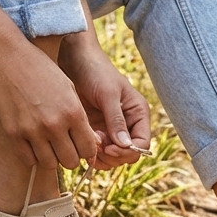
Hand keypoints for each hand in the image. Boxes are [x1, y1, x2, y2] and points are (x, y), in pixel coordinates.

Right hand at [0, 35, 99, 171]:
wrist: (5, 56)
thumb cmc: (40, 68)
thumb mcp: (67, 87)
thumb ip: (79, 116)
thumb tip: (90, 143)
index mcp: (72, 111)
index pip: (89, 149)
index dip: (88, 150)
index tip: (82, 145)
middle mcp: (54, 124)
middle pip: (71, 161)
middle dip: (71, 156)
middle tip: (66, 146)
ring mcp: (32, 131)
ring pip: (50, 164)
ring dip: (52, 157)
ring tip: (49, 144)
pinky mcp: (13, 133)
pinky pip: (28, 160)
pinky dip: (33, 155)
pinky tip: (33, 142)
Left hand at [58, 35, 151, 168]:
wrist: (74, 59)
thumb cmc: (95, 71)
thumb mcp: (108, 94)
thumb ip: (116, 119)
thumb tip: (126, 146)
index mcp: (137, 113)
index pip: (142, 144)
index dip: (127, 152)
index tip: (109, 149)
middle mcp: (127, 124)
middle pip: (127, 154)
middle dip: (112, 155)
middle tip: (95, 145)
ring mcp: (110, 128)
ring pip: (111, 156)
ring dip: (100, 156)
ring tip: (88, 141)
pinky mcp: (94, 130)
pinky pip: (96, 151)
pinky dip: (90, 152)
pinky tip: (81, 141)